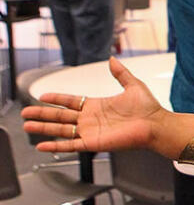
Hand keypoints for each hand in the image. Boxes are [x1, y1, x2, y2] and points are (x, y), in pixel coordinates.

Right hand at [22, 59, 162, 153]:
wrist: (156, 125)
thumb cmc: (148, 108)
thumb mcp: (133, 85)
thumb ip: (120, 73)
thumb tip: (112, 59)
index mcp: (97, 106)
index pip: (71, 102)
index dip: (56, 99)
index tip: (42, 95)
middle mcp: (91, 119)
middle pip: (61, 116)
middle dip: (42, 114)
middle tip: (25, 113)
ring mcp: (91, 132)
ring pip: (61, 130)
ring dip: (44, 128)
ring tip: (27, 126)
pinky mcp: (93, 143)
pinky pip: (71, 145)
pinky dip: (56, 146)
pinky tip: (42, 146)